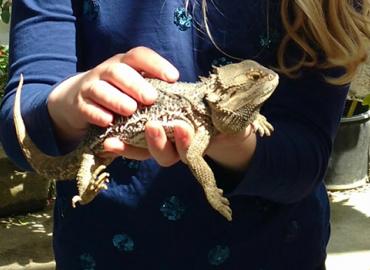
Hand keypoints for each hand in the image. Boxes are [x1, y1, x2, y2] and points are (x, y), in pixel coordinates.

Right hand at [47, 46, 182, 161]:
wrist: (78, 100)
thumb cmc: (117, 95)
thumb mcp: (132, 86)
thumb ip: (151, 87)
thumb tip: (181, 96)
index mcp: (125, 64)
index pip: (139, 56)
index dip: (156, 64)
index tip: (173, 78)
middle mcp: (107, 71)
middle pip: (119, 71)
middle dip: (136, 84)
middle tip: (151, 98)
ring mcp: (90, 87)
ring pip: (100, 88)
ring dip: (116, 99)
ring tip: (130, 110)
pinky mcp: (78, 104)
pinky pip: (85, 107)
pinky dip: (96, 114)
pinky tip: (107, 121)